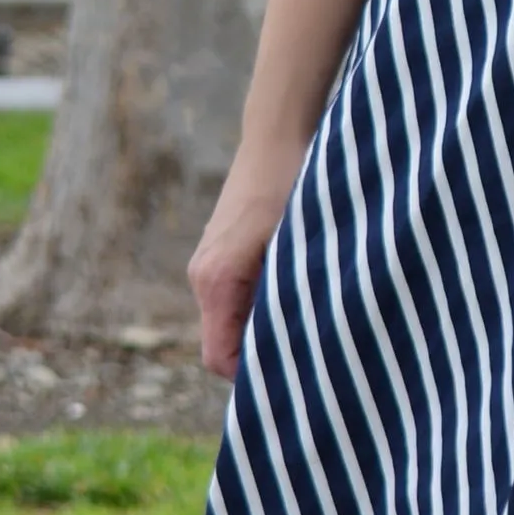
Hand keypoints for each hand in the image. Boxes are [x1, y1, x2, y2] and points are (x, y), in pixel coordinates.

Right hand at [186, 145, 303, 380]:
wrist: (277, 135)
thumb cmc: (293, 186)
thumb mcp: (299, 247)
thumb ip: (292, 299)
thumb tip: (306, 349)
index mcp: (217, 280)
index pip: (220, 360)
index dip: (254, 379)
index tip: (297, 377)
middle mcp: (203, 276)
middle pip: (224, 345)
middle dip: (261, 356)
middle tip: (311, 357)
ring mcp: (208, 264)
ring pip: (231, 321)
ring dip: (263, 328)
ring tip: (309, 322)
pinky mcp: (220, 252)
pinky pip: (234, 298)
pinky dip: (259, 306)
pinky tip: (297, 292)